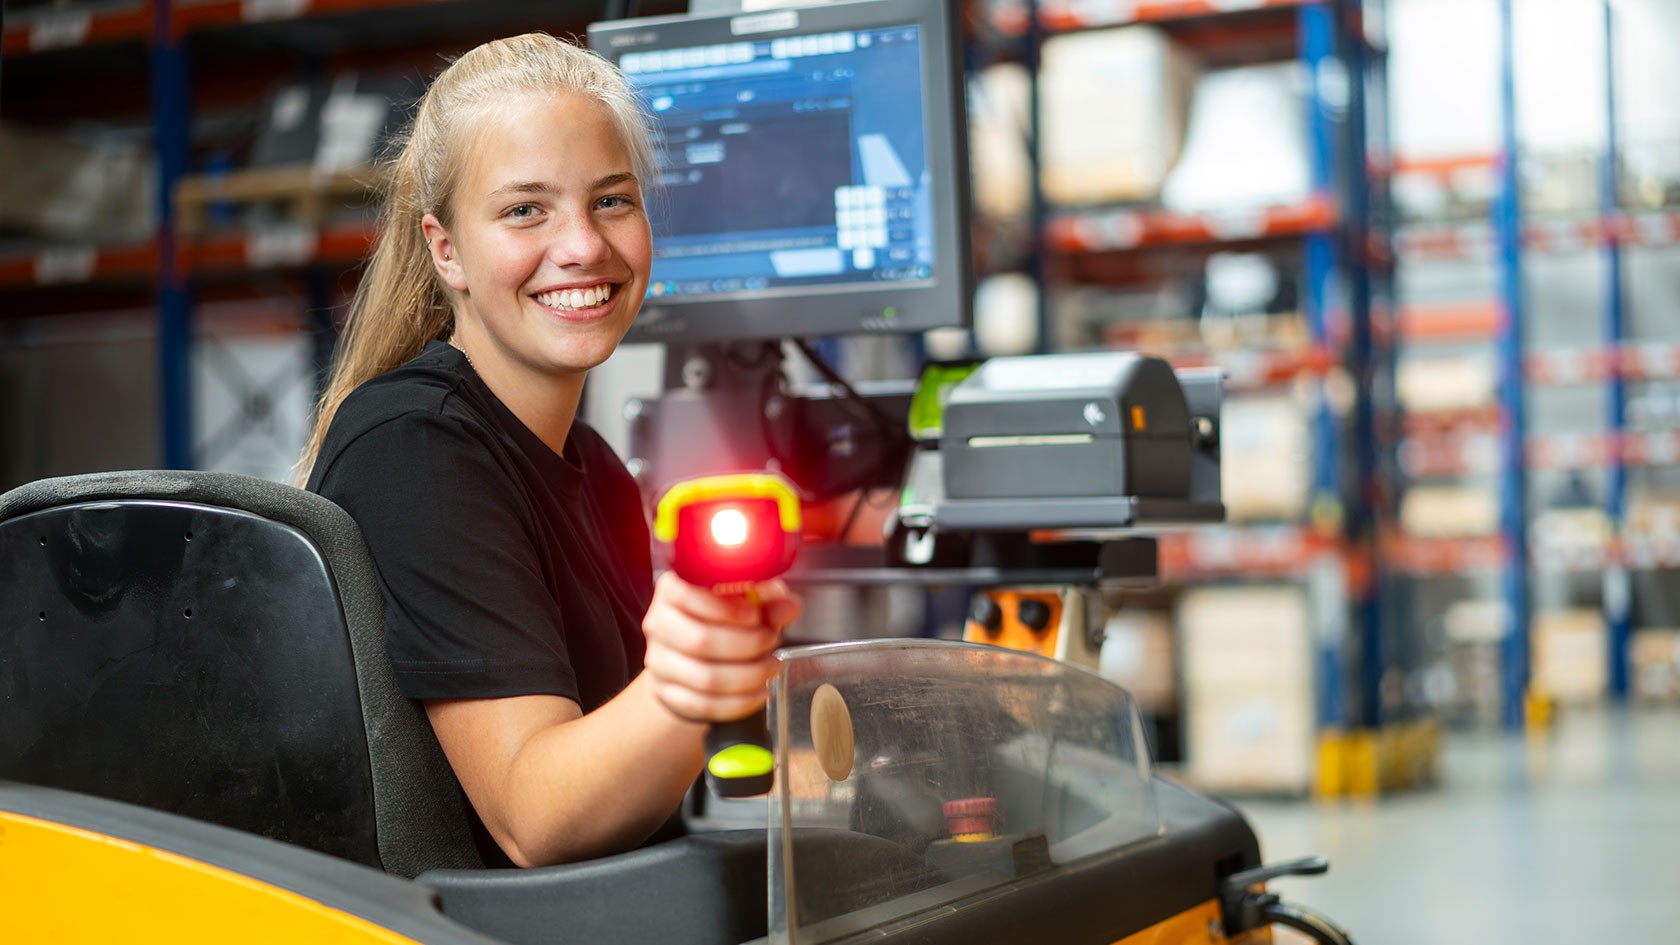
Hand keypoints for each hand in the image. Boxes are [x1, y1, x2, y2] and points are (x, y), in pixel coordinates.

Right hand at [641, 571, 801, 723]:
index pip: (687, 595)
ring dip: (749, 675)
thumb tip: (788, 606)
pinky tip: (759, 691)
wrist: (693, 658)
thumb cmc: (721, 621)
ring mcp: (659, 662)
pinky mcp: (667, 694)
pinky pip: (705, 704)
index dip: (724, 608)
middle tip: (771, 641)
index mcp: (673, 590)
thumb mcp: (747, 603)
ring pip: (705, 677)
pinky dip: (740, 702)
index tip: (754, 615)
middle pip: (700, 640)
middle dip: (747, 644)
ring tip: (771, 667)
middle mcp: (660, 624)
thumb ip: (768, 602)